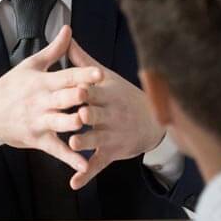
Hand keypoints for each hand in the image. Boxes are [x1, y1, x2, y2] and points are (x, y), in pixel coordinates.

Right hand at [0, 25, 102, 173]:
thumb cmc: (11, 86)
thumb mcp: (30, 65)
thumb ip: (54, 49)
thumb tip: (68, 28)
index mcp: (42, 82)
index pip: (65, 76)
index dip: (82, 75)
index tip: (99, 73)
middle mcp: (41, 102)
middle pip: (62, 99)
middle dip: (75, 96)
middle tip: (89, 93)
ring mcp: (39, 121)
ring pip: (58, 123)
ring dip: (71, 123)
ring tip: (85, 122)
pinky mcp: (37, 139)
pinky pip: (55, 150)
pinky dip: (69, 157)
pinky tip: (84, 163)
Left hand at [66, 38, 164, 189]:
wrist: (154, 122)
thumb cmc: (124, 96)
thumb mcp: (107, 77)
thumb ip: (83, 62)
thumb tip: (66, 37)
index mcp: (108, 95)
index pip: (96, 91)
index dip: (87, 89)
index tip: (76, 86)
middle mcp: (110, 115)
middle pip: (97, 114)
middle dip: (88, 114)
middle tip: (77, 114)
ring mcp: (111, 135)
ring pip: (97, 139)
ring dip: (85, 141)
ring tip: (72, 143)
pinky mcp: (112, 153)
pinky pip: (98, 164)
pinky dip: (86, 174)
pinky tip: (74, 182)